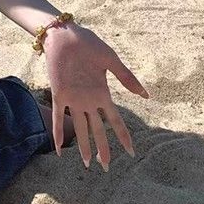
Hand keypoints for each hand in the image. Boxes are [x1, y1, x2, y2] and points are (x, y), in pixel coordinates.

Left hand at [41, 23, 149, 169]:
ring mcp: (74, 99)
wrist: (65, 34)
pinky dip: (58, 133)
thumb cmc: (89, 44)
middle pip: (98, 130)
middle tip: (106, 168)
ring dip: (84, 146)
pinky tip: (58, 149)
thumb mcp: (111, 60)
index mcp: (102, 93)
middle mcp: (89, 100)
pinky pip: (58, 117)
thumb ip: (126, 78)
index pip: (115, 120)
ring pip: (80, 128)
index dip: (123, 136)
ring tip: (87, 164)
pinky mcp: (59, 94)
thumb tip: (146, 95)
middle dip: (103, 149)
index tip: (132, 152)